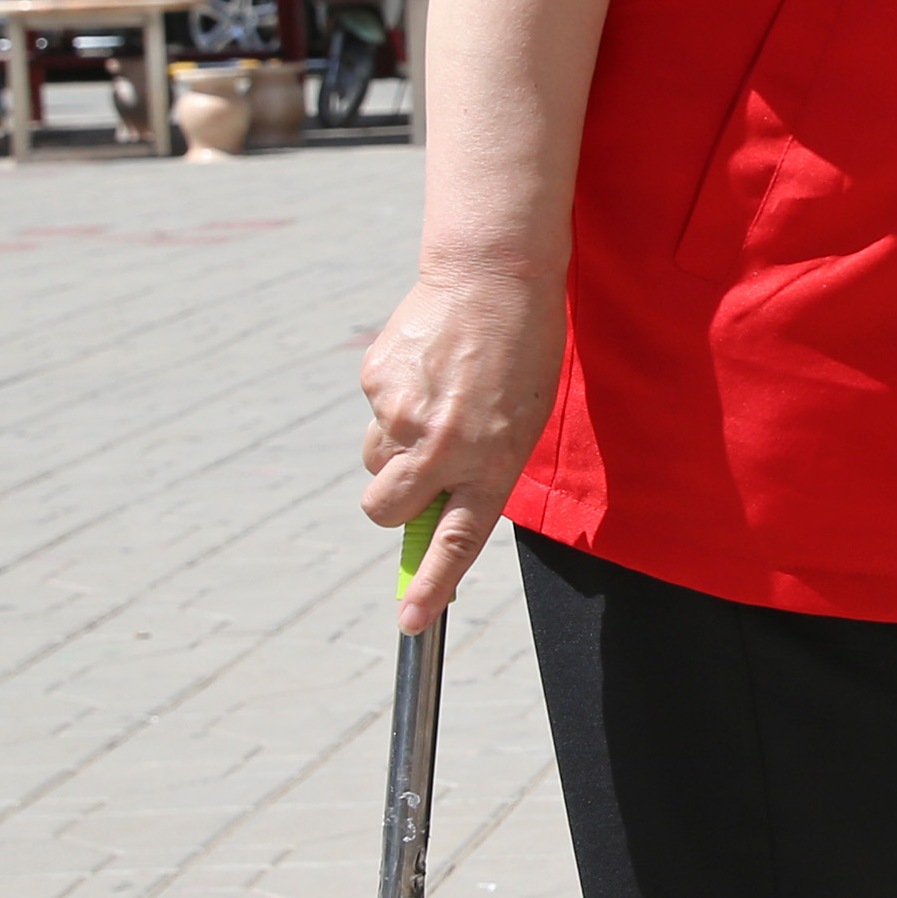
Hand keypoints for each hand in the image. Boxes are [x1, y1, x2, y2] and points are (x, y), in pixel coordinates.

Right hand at [359, 260, 567, 631]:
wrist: (496, 276)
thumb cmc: (522, 355)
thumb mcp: (522, 422)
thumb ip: (480, 470)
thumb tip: (433, 514)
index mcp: (491, 460)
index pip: (458, 540)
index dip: (431, 584)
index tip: (410, 621)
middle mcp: (444, 445)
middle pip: (385, 510)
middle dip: (393, 506)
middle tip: (419, 474)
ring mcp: (403, 414)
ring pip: (374, 462)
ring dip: (395, 448)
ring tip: (438, 400)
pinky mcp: (375, 382)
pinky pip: (374, 415)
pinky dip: (395, 402)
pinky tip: (428, 367)